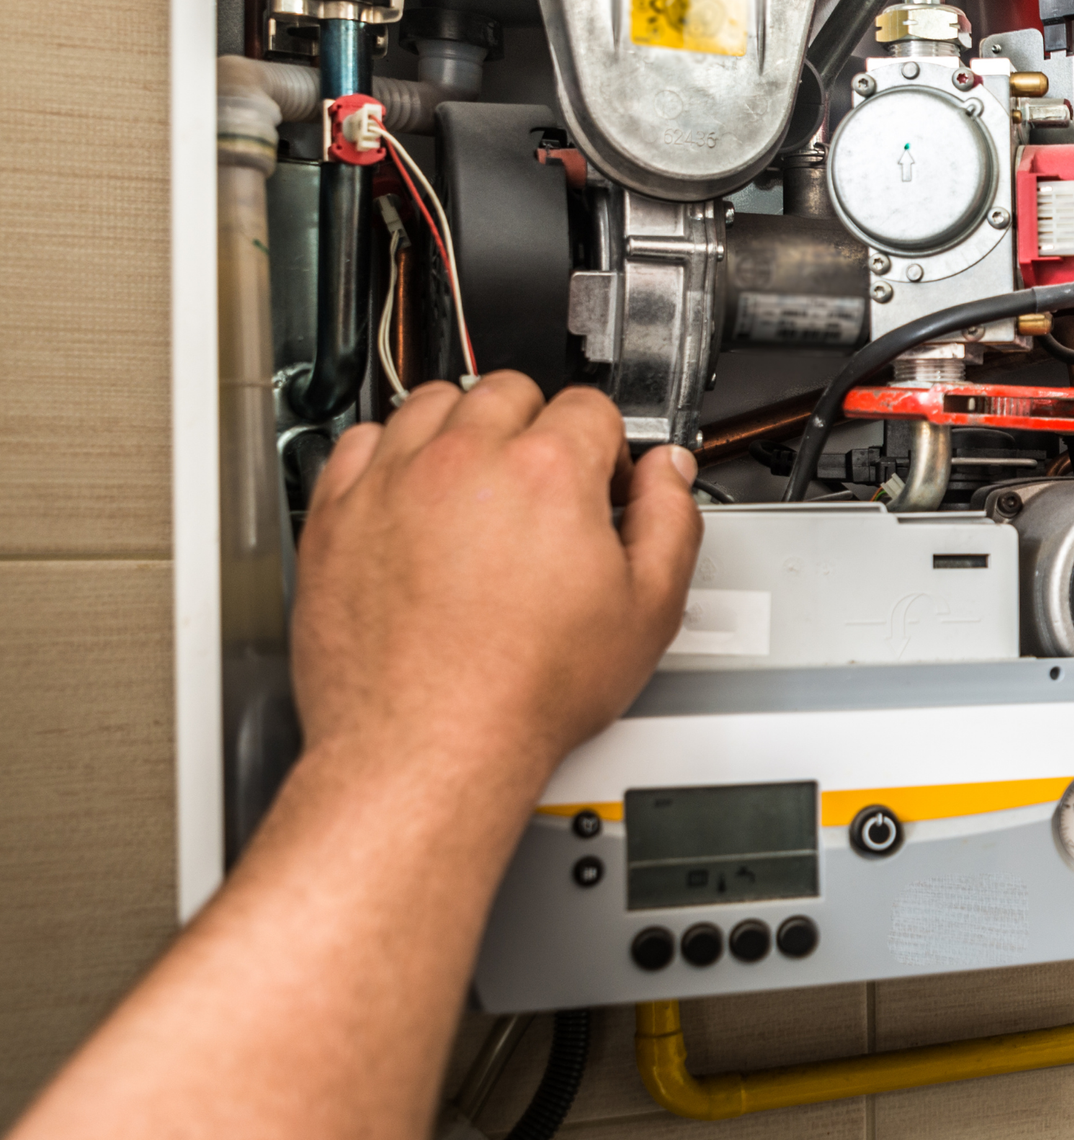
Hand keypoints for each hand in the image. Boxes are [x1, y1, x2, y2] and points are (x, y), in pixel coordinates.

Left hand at [291, 373, 702, 783]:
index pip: (589, 408)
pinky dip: (390, 454)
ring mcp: (393, 481)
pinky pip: (361, 441)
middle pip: (510, 391)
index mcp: (548, 472)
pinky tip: (413, 493)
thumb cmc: (524, 693)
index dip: (604, 448)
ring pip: (433, 402)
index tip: (598, 482)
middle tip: (542, 487)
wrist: (429, 748)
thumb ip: (671, 521)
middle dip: (535, 428)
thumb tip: (668, 473)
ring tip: (479, 483)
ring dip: (462, 428)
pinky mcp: (337, 512)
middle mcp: (466, 460)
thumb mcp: (647, 612)